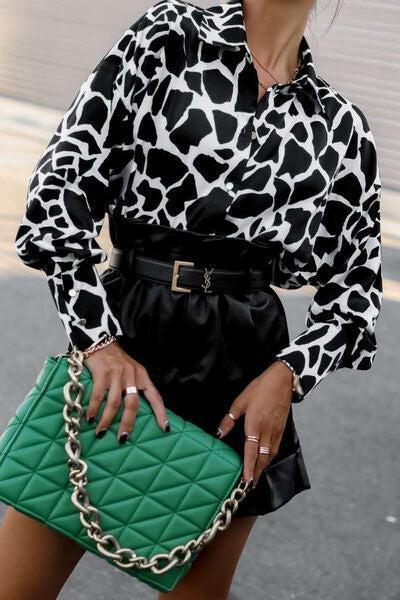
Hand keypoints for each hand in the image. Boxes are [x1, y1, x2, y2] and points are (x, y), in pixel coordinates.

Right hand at [83, 341, 168, 441]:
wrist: (100, 342)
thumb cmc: (115, 361)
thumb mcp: (131, 371)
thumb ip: (134, 387)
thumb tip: (132, 413)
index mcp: (142, 375)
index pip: (155, 396)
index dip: (161, 413)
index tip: (165, 428)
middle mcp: (131, 375)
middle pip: (133, 404)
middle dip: (128, 423)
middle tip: (122, 437)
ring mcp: (117, 374)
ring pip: (114, 403)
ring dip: (107, 420)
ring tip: (101, 432)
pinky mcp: (102, 373)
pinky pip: (98, 396)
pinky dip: (94, 409)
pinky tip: (90, 418)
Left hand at [216, 361, 292, 486]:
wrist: (283, 380)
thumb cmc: (260, 388)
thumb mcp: (241, 401)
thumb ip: (229, 419)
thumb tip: (219, 433)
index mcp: (255, 423)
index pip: (251, 450)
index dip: (248, 467)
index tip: (246, 480)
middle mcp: (267, 431)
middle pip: (262, 457)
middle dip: (255, 473)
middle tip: (249, 487)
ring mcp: (276, 431)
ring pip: (269, 455)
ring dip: (262, 468)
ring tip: (254, 478)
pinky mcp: (281, 429)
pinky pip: (274, 448)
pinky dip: (269, 458)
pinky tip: (264, 462)